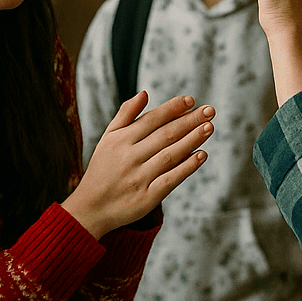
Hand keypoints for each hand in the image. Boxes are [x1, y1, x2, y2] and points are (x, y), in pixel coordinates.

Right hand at [63, 93, 212, 236]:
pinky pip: (171, 179)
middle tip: (210, 110)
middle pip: (165, 135)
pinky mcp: (147, 197)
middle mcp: (130, 157)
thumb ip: (125, 115)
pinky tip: (202, 155)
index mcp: (120, 140)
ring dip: (192, 140)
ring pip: (170, 155)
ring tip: (209, 127)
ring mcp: (139, 177)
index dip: (172, 108)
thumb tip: (145, 93)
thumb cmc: (103, 168)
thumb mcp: (108, 138)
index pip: (152, 119)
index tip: (191, 100)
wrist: (91, 207)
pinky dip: (187, 167)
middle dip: (189, 121)